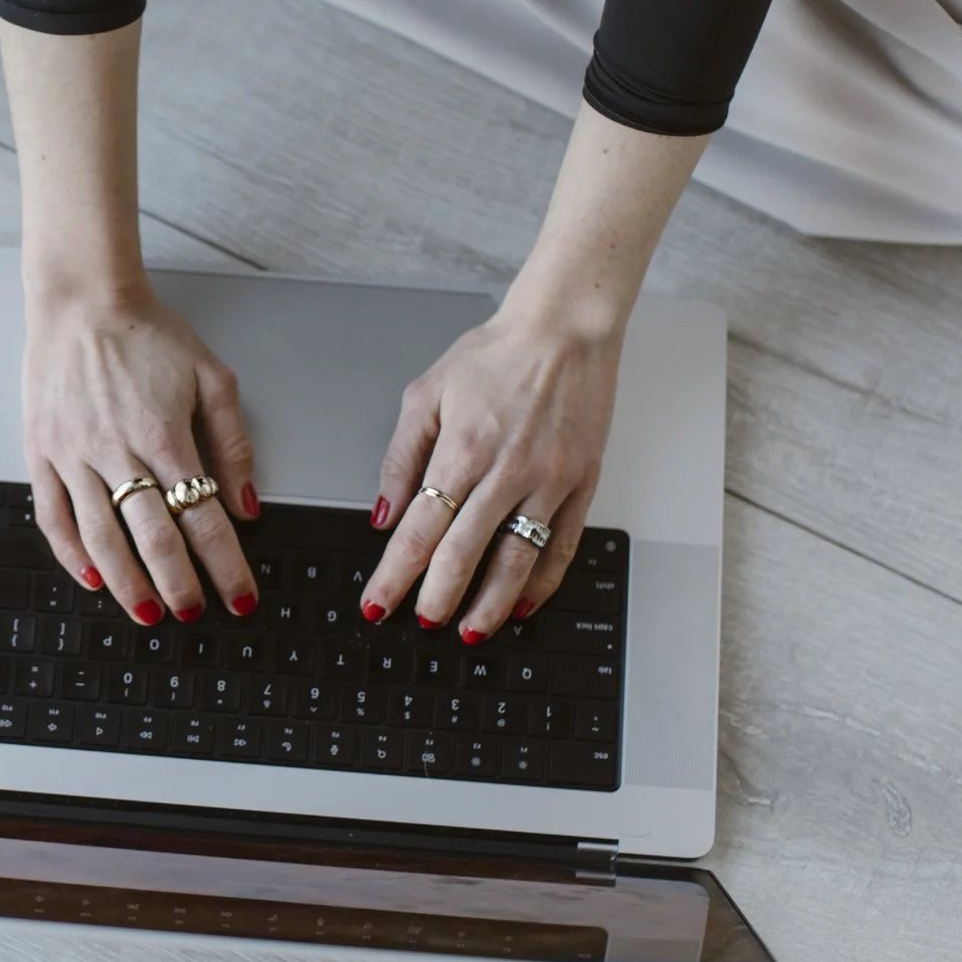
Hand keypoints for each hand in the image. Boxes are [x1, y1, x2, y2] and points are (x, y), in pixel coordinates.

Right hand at [23, 282, 261, 626]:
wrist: (81, 301)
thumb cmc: (146, 334)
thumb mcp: (211, 375)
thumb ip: (233, 441)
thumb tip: (246, 503)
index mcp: (164, 434)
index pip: (203, 516)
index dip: (225, 565)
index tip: (239, 596)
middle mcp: (116, 450)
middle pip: (153, 536)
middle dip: (179, 585)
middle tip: (194, 614)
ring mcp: (73, 454)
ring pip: (101, 536)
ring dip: (127, 583)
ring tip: (148, 613)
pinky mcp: (42, 451)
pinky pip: (52, 515)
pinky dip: (71, 554)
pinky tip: (91, 579)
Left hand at [359, 301, 623, 640]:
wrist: (564, 329)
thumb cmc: (494, 355)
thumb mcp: (425, 394)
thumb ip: (400, 457)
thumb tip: (384, 513)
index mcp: (461, 449)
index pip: (420, 529)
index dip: (396, 573)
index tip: (379, 603)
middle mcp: (506, 470)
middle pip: (465, 552)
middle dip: (439, 597)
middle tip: (422, 624)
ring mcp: (549, 481)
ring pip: (517, 558)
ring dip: (490, 603)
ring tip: (471, 632)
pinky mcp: (582, 483)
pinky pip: (562, 545)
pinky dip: (543, 581)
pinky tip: (523, 603)